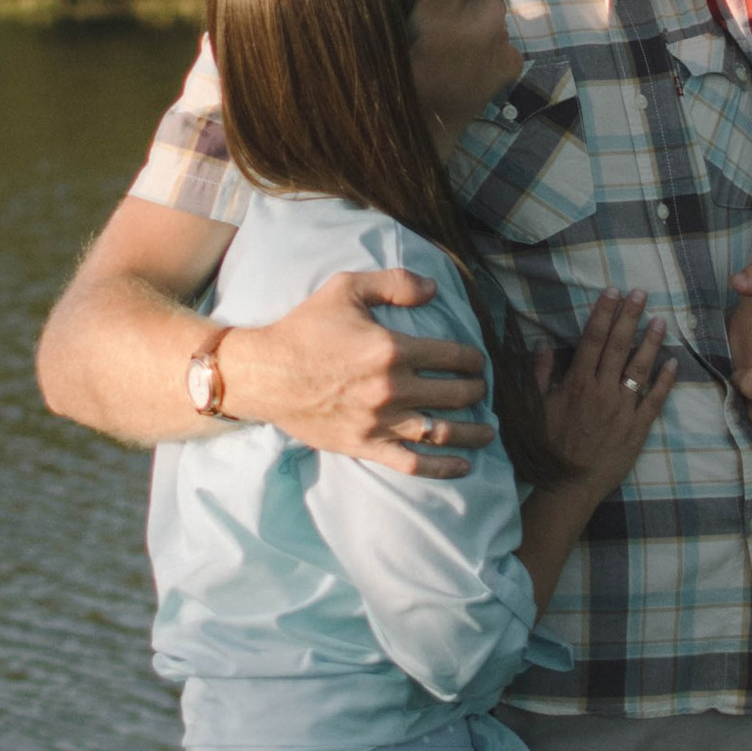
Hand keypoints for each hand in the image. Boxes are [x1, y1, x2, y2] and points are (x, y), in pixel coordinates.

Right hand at [223, 269, 496, 478]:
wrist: (264, 374)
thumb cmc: (304, 329)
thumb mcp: (346, 289)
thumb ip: (394, 283)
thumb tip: (435, 289)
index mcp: (392, 349)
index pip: (453, 356)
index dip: (473, 358)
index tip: (477, 361)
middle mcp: (392, 389)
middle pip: (454, 394)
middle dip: (476, 391)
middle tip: (481, 389)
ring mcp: (380, 422)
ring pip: (442, 432)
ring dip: (472, 431)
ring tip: (487, 430)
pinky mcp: (366, 446)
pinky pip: (413, 463)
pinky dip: (443, 467)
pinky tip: (464, 466)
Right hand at [531, 291, 676, 491]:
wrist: (568, 484)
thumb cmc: (548, 447)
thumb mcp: (536, 408)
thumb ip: (541, 374)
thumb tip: (543, 344)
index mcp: (577, 383)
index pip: (593, 339)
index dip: (604, 313)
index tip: (613, 292)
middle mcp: (602, 391)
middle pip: (618, 346)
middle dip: (629, 317)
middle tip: (640, 293)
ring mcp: (622, 409)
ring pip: (639, 368)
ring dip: (650, 342)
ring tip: (661, 320)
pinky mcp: (637, 428)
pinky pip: (654, 400)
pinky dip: (665, 381)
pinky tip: (674, 362)